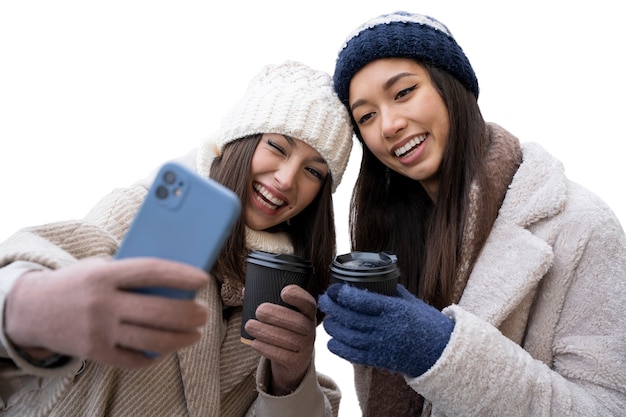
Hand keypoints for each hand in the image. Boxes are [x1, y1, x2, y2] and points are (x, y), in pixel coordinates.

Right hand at [5, 257, 208, 367]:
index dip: (181, 275)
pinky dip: (156, 355)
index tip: (203, 279)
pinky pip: (134, 359)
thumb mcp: (100, 267)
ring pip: (152, 339)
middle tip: (205, 313)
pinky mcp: (94, 353)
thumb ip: (132, 273)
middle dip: (189, 314)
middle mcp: (101, 303)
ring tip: (196, 333)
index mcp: (105, 275)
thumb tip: (176, 281)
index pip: (151, 272)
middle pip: (158, 311)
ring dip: (181, 338)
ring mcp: (97, 331)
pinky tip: (168, 348)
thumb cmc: (78, 282)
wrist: (31, 309)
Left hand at [244, 284, 316, 394]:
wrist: (292, 361)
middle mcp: (310, 330)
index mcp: (307, 314)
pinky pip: (282, 356)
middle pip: (299, 322)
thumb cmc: (283, 330)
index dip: (299, 297)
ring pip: (289, 340)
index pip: (309, 304)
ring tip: (250, 325)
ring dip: (266, 332)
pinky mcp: (296, 363)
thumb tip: (246, 291)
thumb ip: (267, 302)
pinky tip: (254, 342)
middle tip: (259, 311)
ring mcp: (305, 348)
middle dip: (277, 315)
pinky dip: (266, 348)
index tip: (283, 292)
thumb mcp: (281, 316)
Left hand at [318, 283, 453, 377]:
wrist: (440, 353)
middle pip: (349, 317)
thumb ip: (390, 291)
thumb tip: (373, 279)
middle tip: (324, 298)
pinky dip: (338, 348)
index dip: (344, 294)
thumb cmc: (426, 323)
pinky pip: (352, 355)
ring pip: (347, 336)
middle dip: (332, 307)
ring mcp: (380, 345)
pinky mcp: (378, 360)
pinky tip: (332, 340)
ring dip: (333, 327)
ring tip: (328, 318)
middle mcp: (384, 328)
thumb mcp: (410, 301)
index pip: (362, 300)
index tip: (335, 287)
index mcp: (393, 309)